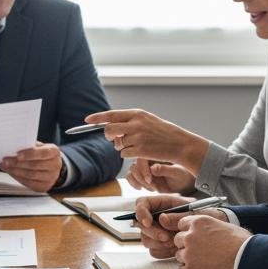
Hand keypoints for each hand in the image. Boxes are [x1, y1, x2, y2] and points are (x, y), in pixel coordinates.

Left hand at [0, 141, 62, 191]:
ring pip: (31, 175)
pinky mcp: (44, 186)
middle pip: (35, 165)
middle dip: (18, 163)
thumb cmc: (42, 154)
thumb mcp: (39, 146)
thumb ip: (29, 146)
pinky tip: (11, 172)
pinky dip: (18, 177)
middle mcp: (55, 165)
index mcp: (54, 152)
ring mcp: (51, 178)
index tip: (17, 154)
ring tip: (6, 166)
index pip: (43, 153)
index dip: (29, 154)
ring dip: (16, 171)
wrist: (52, 166)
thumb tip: (13, 148)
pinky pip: (29, 183)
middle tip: (6, 161)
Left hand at [83, 108, 206, 168]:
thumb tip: (110, 125)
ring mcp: (137, 137)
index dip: (97, 118)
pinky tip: (140, 152)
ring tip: (136, 145)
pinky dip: (128, 155)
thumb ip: (130, 121)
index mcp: (137, 114)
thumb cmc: (164, 133)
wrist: (181, 144)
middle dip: (109, 136)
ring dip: (122, 147)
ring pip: (117, 144)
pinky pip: (124, 154)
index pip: (111, 115)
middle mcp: (136, 124)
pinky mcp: (140, 150)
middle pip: (109, 130)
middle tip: (115, 139)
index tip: (86, 120)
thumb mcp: (148, 120)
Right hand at [126, 158, 195, 193]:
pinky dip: (133, 183)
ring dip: (138, 181)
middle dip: (141, 178)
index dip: (143, 169)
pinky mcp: (141, 175)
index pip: (142, 157)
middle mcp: (148, 159)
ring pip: (131, 171)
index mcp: (156, 153)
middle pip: (134, 165)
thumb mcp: (177, 173)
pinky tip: (142, 188)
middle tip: (152, 185)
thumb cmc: (182, 175)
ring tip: (151, 188)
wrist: (183, 183)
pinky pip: (130, 177)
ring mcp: (144, 167)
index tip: (150, 180)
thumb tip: (153, 168)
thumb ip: (165, 170)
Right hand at [133, 192, 210, 256]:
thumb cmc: (205, 216)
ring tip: (174, 243)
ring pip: (145, 239)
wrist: (213, 232)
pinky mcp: (161, 245)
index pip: (142, 204)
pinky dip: (163, 252)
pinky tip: (175, 249)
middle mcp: (157, 218)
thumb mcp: (194, 212)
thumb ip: (178, 215)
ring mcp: (158, 232)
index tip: (148, 221)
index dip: (141, 212)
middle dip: (152, 233)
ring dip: (158, 243)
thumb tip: (162, 219)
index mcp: (162, 204)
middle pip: (141, 224)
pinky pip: (153, 251)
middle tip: (166, 237)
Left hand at [170, 214, 247, 268]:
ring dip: (188, 258)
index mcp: (199, 222)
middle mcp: (190, 236)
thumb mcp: (225, 226)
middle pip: (177, 239)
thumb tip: (206, 229)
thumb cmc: (242, 244)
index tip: (194, 237)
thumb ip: (209, 226)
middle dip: (186, 245)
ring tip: (205, 262)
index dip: (188, 231)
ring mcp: (188, 254)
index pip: (181, 224)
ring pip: (179, 255)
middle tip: (201, 251)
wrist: (248, 263)